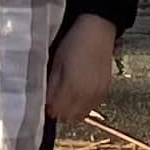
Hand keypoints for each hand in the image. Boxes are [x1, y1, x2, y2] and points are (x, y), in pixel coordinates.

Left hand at [45, 14, 120, 130]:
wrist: (97, 31)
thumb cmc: (74, 43)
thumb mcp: (56, 62)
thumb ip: (51, 86)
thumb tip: (45, 102)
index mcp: (72, 87)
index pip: (56, 112)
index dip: (47, 109)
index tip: (44, 101)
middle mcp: (86, 95)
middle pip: (68, 118)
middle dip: (58, 112)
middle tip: (53, 99)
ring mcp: (97, 95)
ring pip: (80, 116)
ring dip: (71, 111)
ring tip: (65, 96)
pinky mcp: (105, 92)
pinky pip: (91, 108)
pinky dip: (82, 105)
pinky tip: (78, 93)